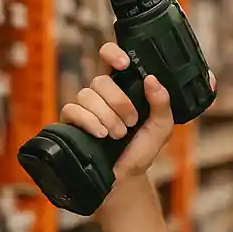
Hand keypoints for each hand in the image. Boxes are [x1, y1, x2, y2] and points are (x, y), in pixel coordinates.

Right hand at [59, 42, 173, 181]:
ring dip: (107, 117)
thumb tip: (152, 80)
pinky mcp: (71, 121)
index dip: (113, 53)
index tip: (124, 64)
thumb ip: (162, 104)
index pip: (110, 59)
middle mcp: (101, 94)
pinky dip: (89, 122)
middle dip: (119, 102)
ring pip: (87, 95)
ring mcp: (84, 107)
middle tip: (131, 122)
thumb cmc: (141, 150)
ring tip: (118, 135)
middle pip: (100, 81)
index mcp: (123, 88)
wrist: (125, 178)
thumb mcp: (161, 127)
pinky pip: (73, 110)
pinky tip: (101, 135)